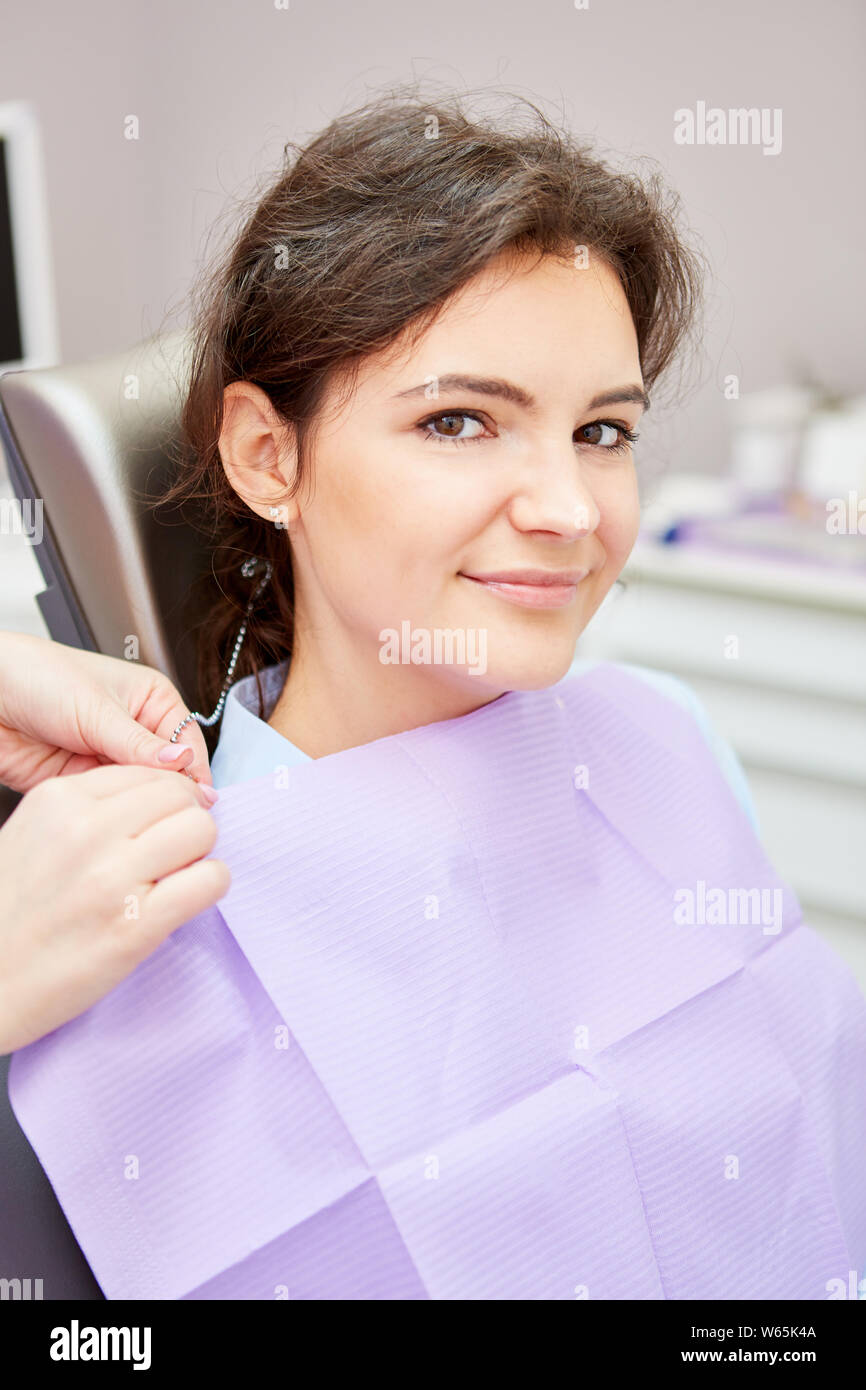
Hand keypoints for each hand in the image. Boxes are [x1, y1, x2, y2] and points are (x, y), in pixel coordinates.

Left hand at [0, 631, 213, 798]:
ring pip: (139, 792)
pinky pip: (110, 803)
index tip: (200, 801)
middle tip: (172, 814)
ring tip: (140, 815)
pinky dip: (112, 811)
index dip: (194, 773)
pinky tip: (113, 813)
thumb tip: (182, 764)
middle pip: (167, 773)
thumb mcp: (97, 711)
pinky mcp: (84, 780)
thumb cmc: (38, 676)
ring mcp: (109, 756)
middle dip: (167, 792)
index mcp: (151, 700)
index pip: (187, 743)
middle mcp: (134, 729)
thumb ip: (140, 745)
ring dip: (137, 803)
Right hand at [0, 763, 230, 1052]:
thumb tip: (168, 794)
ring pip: (201, 830)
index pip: (149, 772)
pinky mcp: (135, 926)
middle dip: (186, 820)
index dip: (165, 798)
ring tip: (174, 876)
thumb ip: (91, 808)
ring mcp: (112, 878)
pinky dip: (209, 885)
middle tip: (171, 852)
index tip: (160, 823)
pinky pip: (210, 880)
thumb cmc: (11, 914)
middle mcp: (86, 831)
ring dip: (200, 852)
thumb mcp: (34, 834)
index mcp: (58, 800)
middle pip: (181, 796)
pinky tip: (183, 900)